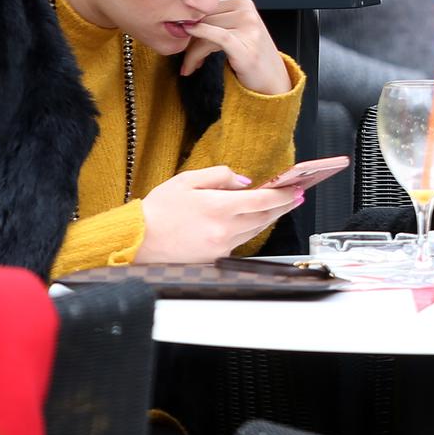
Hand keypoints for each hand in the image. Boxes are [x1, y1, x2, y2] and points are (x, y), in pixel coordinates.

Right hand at [137, 165, 304, 262]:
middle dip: (283, 205)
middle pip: (264, 217)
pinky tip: (252, 221)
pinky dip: (249, 229)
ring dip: (269, 218)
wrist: (137, 241)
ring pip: (255, 230)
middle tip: (296, 196)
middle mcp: (224, 229)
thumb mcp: (187, 180)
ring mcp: (221, 246)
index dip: (283, 194)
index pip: (262, 200)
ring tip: (279, 206)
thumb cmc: (158, 210)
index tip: (296, 189)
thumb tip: (245, 182)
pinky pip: (240, 241)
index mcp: (219, 207)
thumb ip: (220, 176)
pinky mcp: (216, 257)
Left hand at [179, 0, 290, 94]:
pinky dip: (199, 47)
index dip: (191, 26)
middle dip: (190, 41)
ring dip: (192, 52)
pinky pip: (216, 38)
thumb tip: (181, 24)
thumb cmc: (251, 57)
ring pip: (206, 32)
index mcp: (244, 3)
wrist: (272, 81)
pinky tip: (190, 60)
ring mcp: (249, 27)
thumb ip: (214, 23)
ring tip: (191, 67)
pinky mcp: (246, 45)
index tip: (184, 44)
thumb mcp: (234, 32)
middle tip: (187, 60)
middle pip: (204, 20)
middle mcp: (248, 12)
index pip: (206, 10)